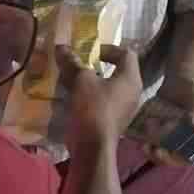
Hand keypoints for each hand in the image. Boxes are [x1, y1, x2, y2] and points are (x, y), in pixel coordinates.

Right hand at [56, 44, 142, 160]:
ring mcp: (125, 108)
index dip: (108, 48)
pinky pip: (105, 101)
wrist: (93, 147)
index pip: (126, 53)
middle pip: (118, 70)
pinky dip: (92, 96)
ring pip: (110, 86)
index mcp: (130, 78)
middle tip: (80, 64)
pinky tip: (76, 98)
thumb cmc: (93, 108)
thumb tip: (61, 46)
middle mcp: (132, 92)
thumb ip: (72, 62)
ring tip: (74, 80)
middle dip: (98, 65)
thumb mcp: (80, 80)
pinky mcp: (114, 120)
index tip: (90, 52)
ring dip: (93, 81)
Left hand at [132, 74, 193, 165]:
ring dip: (159, 156)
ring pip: (171, 155)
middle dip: (171, 158)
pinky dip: (151, 147)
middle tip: (158, 152)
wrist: (178, 80)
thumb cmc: (193, 88)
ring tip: (145, 148)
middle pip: (186, 157)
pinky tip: (142, 143)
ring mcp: (179, 138)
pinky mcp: (166, 135)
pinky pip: (160, 146)